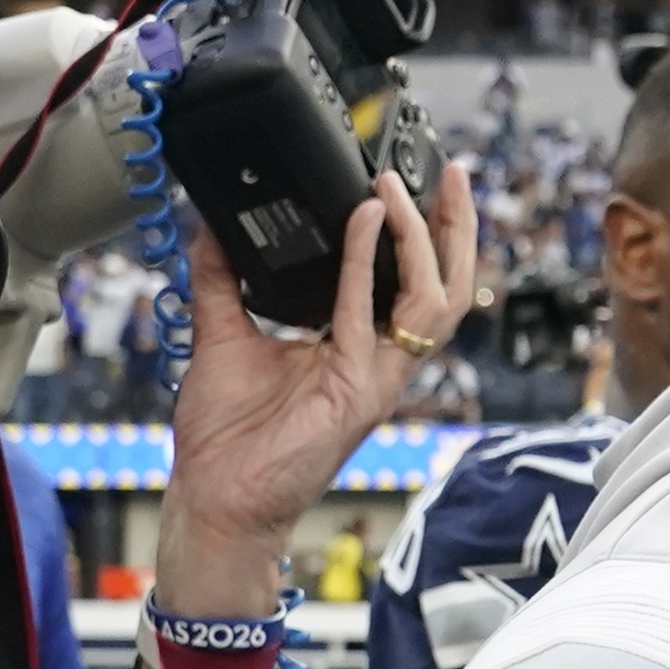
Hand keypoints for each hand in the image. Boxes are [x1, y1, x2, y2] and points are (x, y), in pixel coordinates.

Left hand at [151, 163, 478, 602]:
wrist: (215, 495)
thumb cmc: (227, 437)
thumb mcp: (221, 335)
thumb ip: (223, 280)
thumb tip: (214, 225)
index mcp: (356, 348)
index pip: (409, 282)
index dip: (422, 234)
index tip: (408, 182)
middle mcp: (379, 361)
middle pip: (447, 286)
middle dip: (455, 227)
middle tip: (451, 172)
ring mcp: (377, 377)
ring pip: (434, 298)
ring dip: (424, 237)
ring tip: (398, 188)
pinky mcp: (360, 391)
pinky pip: (371, 314)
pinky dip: (368, 262)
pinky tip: (363, 220)